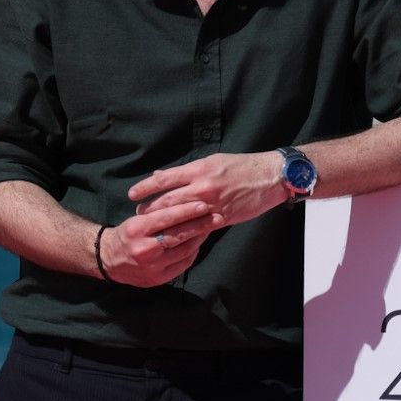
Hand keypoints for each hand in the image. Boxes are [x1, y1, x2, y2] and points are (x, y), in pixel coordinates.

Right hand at [99, 200, 222, 287]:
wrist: (107, 260)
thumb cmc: (126, 234)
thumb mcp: (136, 218)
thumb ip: (157, 207)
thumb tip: (178, 190)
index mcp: (137, 228)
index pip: (166, 217)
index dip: (187, 210)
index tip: (203, 204)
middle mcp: (144, 248)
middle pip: (178, 235)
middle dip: (200, 224)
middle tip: (216, 216)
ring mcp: (152, 266)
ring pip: (184, 250)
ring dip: (200, 238)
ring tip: (211, 227)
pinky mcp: (158, 279)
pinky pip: (182, 265)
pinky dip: (193, 252)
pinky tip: (199, 242)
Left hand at [129, 152, 284, 229]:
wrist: (268, 177)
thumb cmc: (240, 166)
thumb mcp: (212, 161)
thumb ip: (187, 171)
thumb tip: (162, 175)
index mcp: (199, 169)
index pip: (165, 179)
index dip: (146, 187)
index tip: (133, 194)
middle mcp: (203, 186)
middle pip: (168, 200)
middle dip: (150, 209)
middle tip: (137, 215)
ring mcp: (213, 204)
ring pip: (181, 217)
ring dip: (164, 224)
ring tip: (152, 229)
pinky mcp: (223, 218)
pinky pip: (199, 228)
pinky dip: (186, 234)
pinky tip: (175, 239)